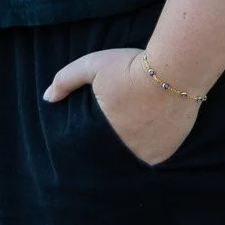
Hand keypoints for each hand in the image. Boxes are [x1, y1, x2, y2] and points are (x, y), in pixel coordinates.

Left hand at [43, 46, 201, 165]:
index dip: (90, 142)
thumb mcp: (92, 65)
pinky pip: (152, 157)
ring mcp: (147, 156)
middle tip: (115, 130)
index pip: (88, 149)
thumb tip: (47, 98)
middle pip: (111, 156)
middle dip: (110, 147)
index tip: (94, 131)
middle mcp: (124, 152)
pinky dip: (149, 149)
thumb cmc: (131, 67)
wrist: (177, 70)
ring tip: (134, 131)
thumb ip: (66, 80)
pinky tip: (150, 133)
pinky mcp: (166, 153)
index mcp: (102, 136)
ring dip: (130, 149)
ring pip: (131, 159)